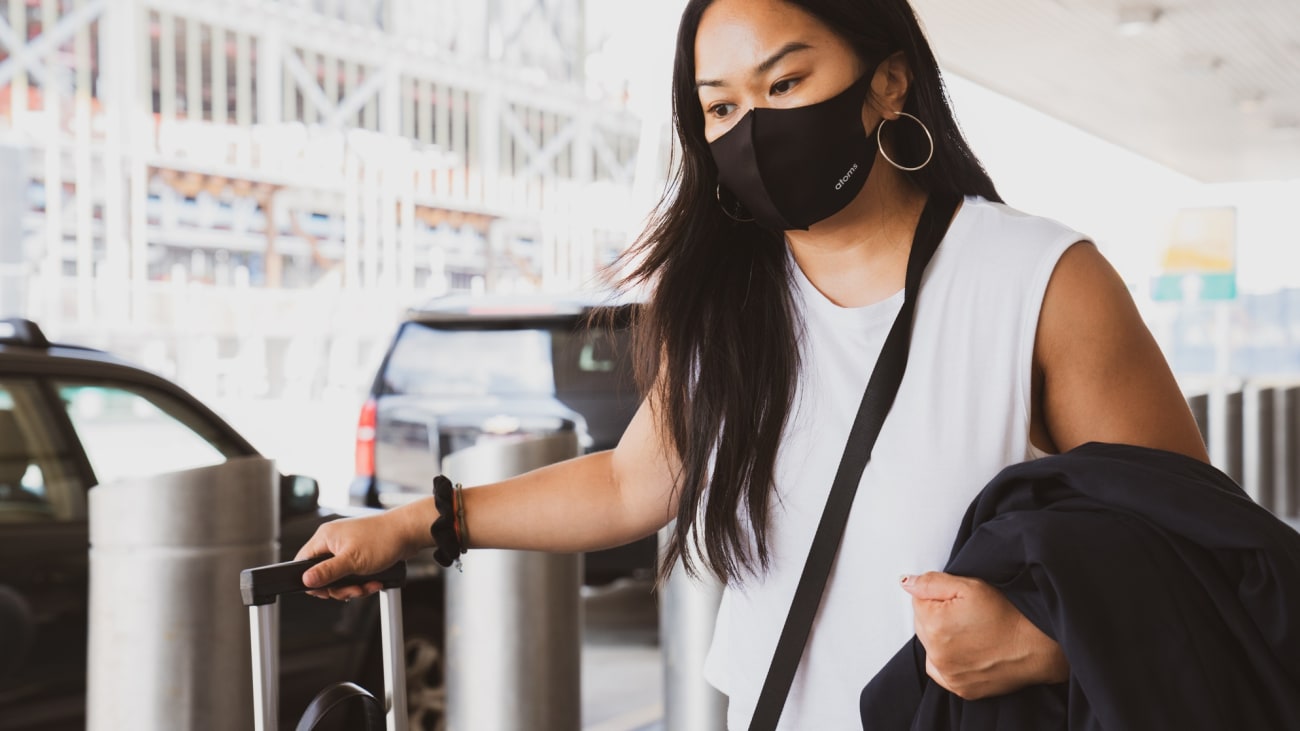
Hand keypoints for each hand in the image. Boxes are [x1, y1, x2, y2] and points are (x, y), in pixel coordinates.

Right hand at [294, 510, 420, 600]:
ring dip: (353, 587)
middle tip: (351, 591)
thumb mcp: (351, 560)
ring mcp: (347, 548)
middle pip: (323, 573)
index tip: (323, 591)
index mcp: (325, 537)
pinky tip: (374, 582)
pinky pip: (353, 574)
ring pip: (340, 577)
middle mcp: (334, 541)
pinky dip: (362, 581)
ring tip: (367, 587)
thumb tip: (306, 580)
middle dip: (339, 587)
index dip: (310, 580)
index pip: (303, 561)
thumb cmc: (382, 539)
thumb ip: (327, 572)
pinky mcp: (359, 554)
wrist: (409, 532)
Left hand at [901, 571, 1067, 699]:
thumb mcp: (970, 587)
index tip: (958, 600)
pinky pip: (941, 670)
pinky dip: (947, 660)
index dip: (938, 595)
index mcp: (934, 625)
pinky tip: (965, 650)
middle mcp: (936, 654)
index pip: (918, 601)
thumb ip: (932, 583)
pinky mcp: (960, 688)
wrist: (1035, 645)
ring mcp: (948, 674)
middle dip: (937, 615)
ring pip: (930, 647)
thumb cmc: (1006, 614)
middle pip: (922, 624)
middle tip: (967, 614)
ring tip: (968, 631)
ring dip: (940, 638)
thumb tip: (907, 583)